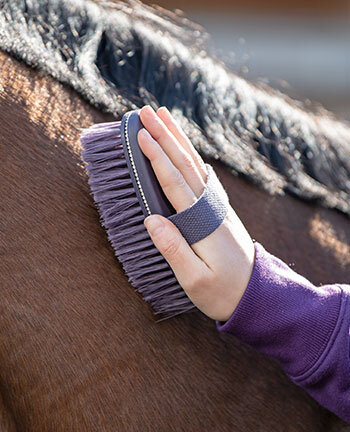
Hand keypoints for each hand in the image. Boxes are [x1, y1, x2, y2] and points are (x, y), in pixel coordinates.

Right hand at [137, 105, 254, 321]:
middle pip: (185, 164)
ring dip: (178, 139)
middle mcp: (211, 207)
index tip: (140, 134)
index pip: (175, 182)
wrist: (257, 294)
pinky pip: (202, 175)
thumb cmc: (223, 291)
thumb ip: (174, 249)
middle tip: (145, 111)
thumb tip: (151, 219)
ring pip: (195, 165)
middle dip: (164, 136)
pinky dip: (191, 156)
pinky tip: (185, 148)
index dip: (156, 157)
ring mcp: (217, 206)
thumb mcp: (195, 280)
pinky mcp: (219, 209)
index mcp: (202, 222)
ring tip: (163, 117)